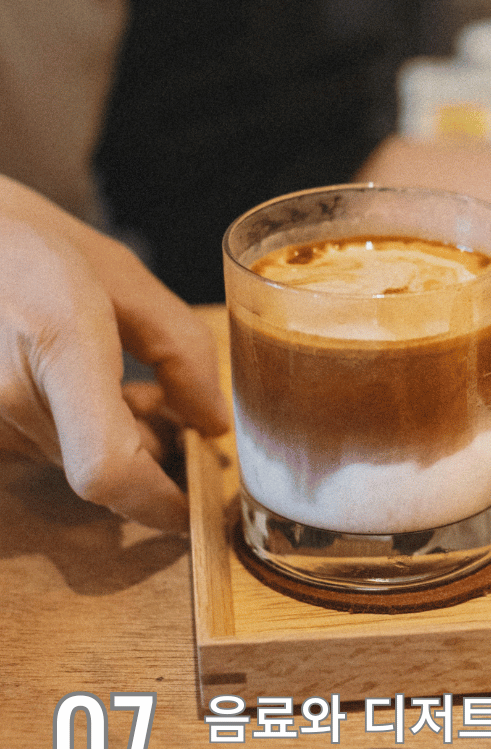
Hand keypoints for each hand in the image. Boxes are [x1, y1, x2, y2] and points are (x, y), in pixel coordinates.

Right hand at [0, 176, 229, 530]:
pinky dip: (77, 433)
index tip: (191, 505)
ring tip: (128, 384)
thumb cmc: (30, 242)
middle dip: (152, 454)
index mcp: (60, 341)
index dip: (155, 502)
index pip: (106, 468)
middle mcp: (9, 391)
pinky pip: (42, 449)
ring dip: (116, 439)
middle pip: (103, 469)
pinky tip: (82, 390)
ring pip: (74, 462)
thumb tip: (212, 424)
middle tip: (174, 409)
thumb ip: (181, 351)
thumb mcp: (123, 279)